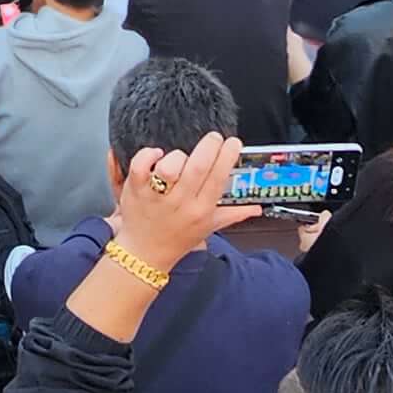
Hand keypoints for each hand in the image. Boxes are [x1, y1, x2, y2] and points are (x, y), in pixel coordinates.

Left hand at [107, 133, 246, 270]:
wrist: (144, 255)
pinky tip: (156, 155)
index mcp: (201, 210)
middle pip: (198, 166)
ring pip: (170, 166)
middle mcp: (181, 202)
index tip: (232, 143)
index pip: (218, 178)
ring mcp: (157, 196)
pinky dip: (149, 155)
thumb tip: (256, 209)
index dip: (227, 156)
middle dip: (210, 146)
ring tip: (180, 157)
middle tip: (213, 137)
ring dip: (177, 156)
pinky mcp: (135, 189)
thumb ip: (233, 215)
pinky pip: (141, 165)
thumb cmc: (176, 239)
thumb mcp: (208, 228)